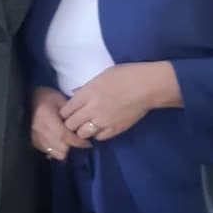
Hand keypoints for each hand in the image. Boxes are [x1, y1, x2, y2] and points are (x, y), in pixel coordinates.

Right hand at [31, 86, 90, 160]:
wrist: (27, 99)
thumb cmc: (45, 97)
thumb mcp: (59, 99)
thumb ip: (70, 112)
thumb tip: (82, 126)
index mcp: (46, 116)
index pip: (64, 135)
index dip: (77, 141)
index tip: (87, 143)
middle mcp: (39, 129)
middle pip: (61, 147)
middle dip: (72, 145)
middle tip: (78, 139)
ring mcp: (35, 137)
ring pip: (55, 153)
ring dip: (64, 149)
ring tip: (68, 141)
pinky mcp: (33, 142)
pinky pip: (49, 152)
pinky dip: (56, 150)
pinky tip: (59, 142)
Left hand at [61, 62, 179, 141]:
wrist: (147, 86)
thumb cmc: (125, 75)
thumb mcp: (101, 76)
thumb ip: (86, 87)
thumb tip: (74, 94)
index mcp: (88, 93)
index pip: (66, 110)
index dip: (65, 112)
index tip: (68, 112)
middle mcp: (93, 109)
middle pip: (71, 124)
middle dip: (70, 123)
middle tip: (75, 120)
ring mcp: (104, 121)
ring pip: (83, 134)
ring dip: (82, 130)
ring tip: (87, 125)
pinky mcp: (116, 129)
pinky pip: (99, 137)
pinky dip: (97, 134)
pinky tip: (100, 127)